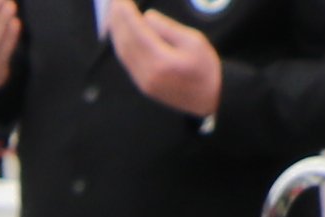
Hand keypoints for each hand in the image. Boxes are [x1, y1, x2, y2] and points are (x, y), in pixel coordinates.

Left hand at [105, 0, 222, 115]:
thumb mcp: (194, 41)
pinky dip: (120, 44)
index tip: (120, 0)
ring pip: (122, 52)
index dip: (127, 14)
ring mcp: (143, 82)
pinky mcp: (142, 85)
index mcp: (161, 61)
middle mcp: (148, 74)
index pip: (137, 32)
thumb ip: (168, 28)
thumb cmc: (206, 68)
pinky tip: (119, 32)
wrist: (211, 99)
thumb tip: (146, 17)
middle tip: (114, 2)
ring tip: (113, 13)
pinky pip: (126, 61)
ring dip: (116, 31)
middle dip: (117, 20)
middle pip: (125, 42)